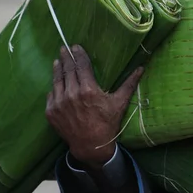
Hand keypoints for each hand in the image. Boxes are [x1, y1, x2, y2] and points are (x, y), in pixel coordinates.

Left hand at [45, 45, 143, 167]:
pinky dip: (54, 87)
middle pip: (67, 70)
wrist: (91, 146)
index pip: (81, 65)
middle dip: (66, 58)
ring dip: (57, 69)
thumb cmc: (107, 123)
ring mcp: (59, 103)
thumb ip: (129, 83)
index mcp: (88, 90)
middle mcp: (72, 94)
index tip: (76, 46)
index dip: (78, 54)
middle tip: (64, 49)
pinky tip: (56, 83)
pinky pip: (51, 95)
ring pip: (57, 80)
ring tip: (58, 61)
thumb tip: (141, 67)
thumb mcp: (119, 103)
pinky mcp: (51, 112)